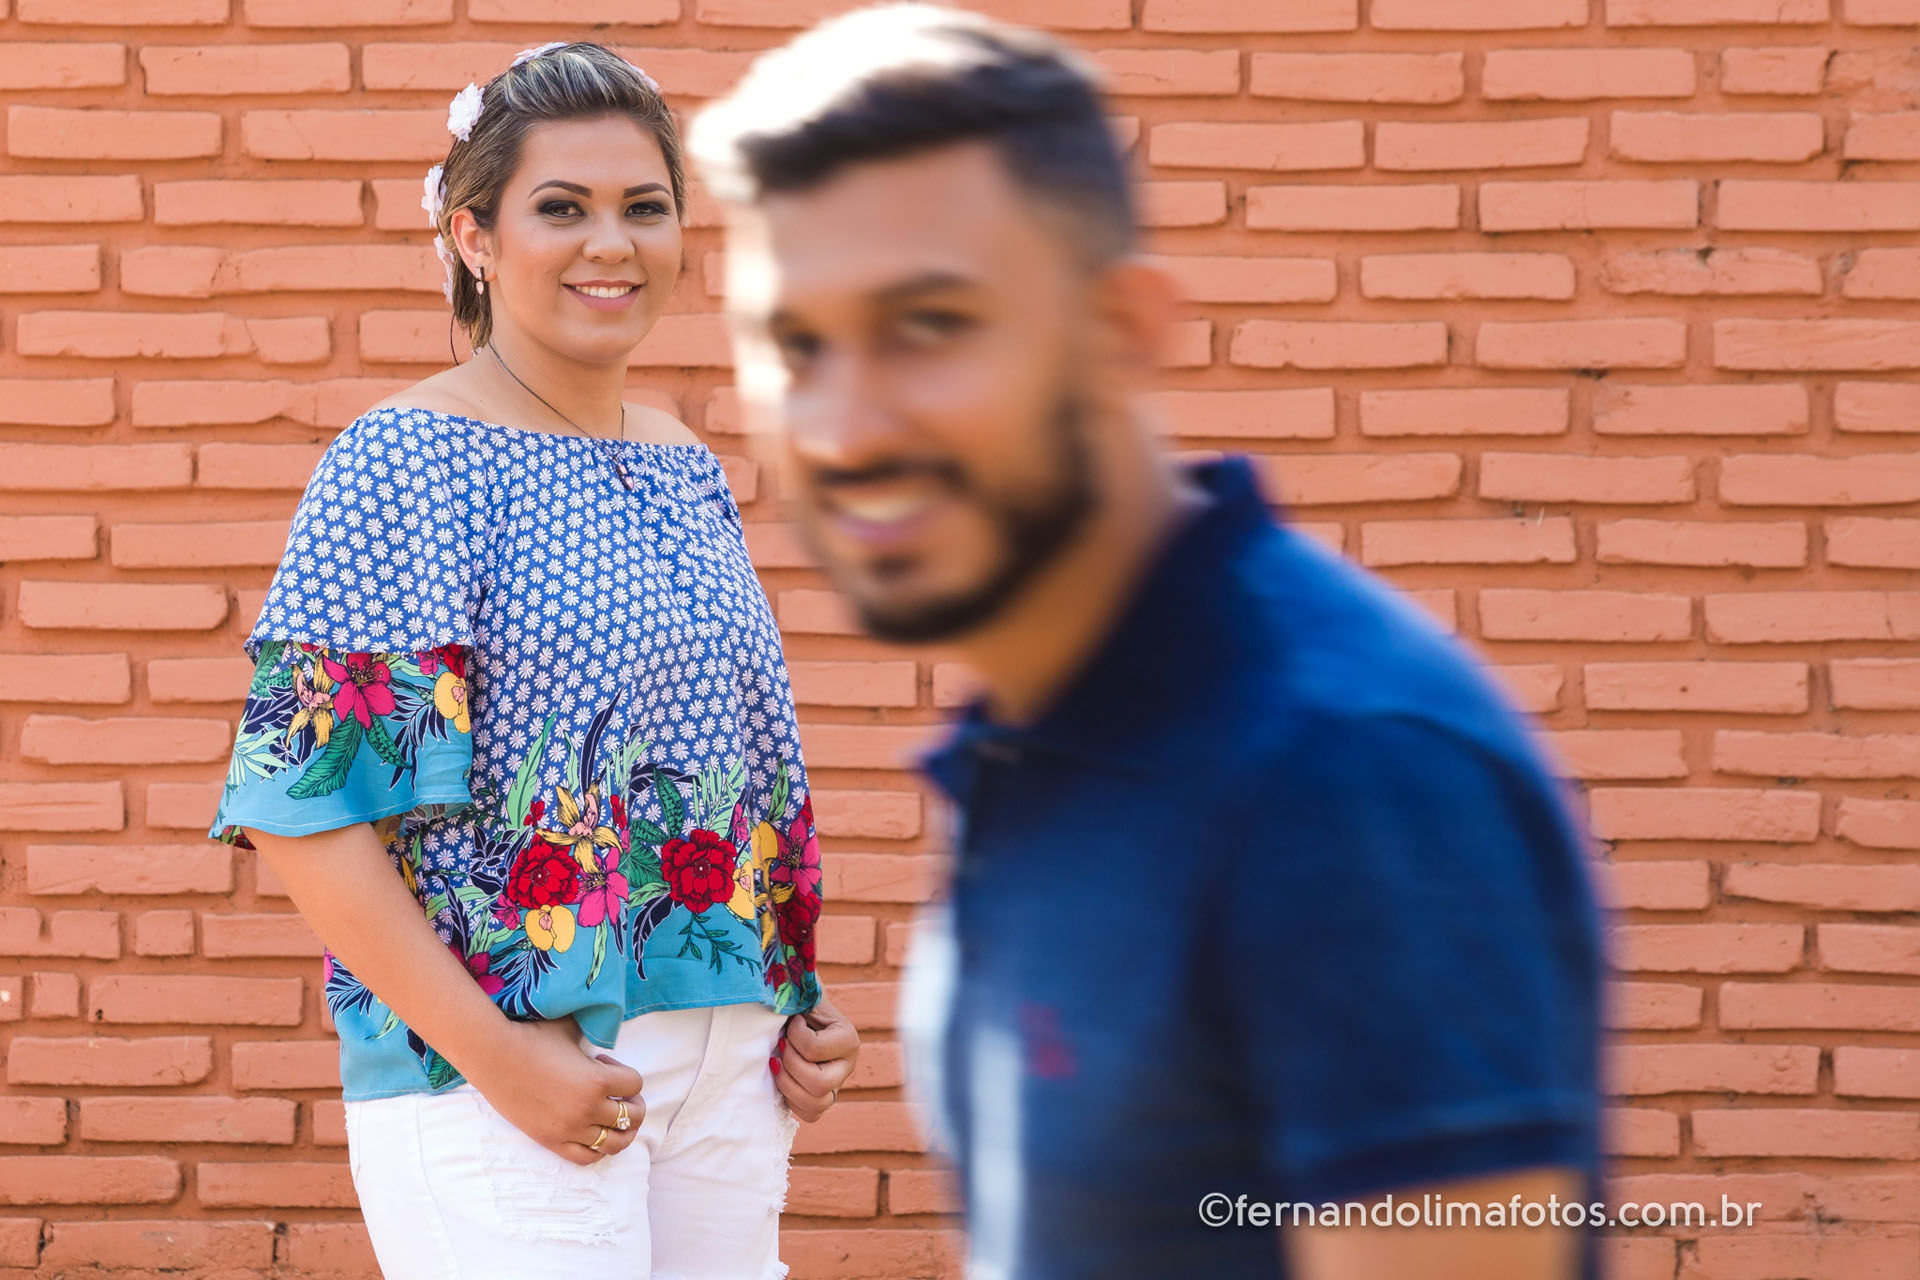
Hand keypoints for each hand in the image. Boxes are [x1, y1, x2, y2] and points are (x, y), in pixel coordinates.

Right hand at [464, 1015, 644, 1165]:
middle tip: (619, 1092)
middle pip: (632, 1116)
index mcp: (597, 1080)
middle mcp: (587, 1109)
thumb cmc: (532, 1036)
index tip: (602, 1062)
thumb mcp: (570, 1028)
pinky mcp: (551, 1141)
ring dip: (623, 1131)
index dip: (624, 1071)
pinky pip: (587, 1157)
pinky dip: (599, 1149)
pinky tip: (596, 1132)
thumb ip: (593, 1030)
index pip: (635, 1084)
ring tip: (615, 1116)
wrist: (493, 1056)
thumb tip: (605, 1022)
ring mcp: (570, 1129)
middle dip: (632, 1102)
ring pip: (615, 1143)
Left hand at [773, 990, 858, 1121]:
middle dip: (791, 1066)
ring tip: (779, 1063)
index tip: (791, 1021)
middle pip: (820, 1084)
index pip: (814, 1050)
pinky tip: (783, 1078)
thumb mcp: (799, 992)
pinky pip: (810, 1114)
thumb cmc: (792, 1002)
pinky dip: (792, 1100)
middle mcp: (847, 1064)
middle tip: (781, 1047)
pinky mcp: (822, 1099)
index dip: (794, 1037)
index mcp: (847, 1037)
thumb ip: (797, 984)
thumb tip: (786, 967)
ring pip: (816, 1104)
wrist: (791, 1015)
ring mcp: (836, 1084)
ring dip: (788, 1084)